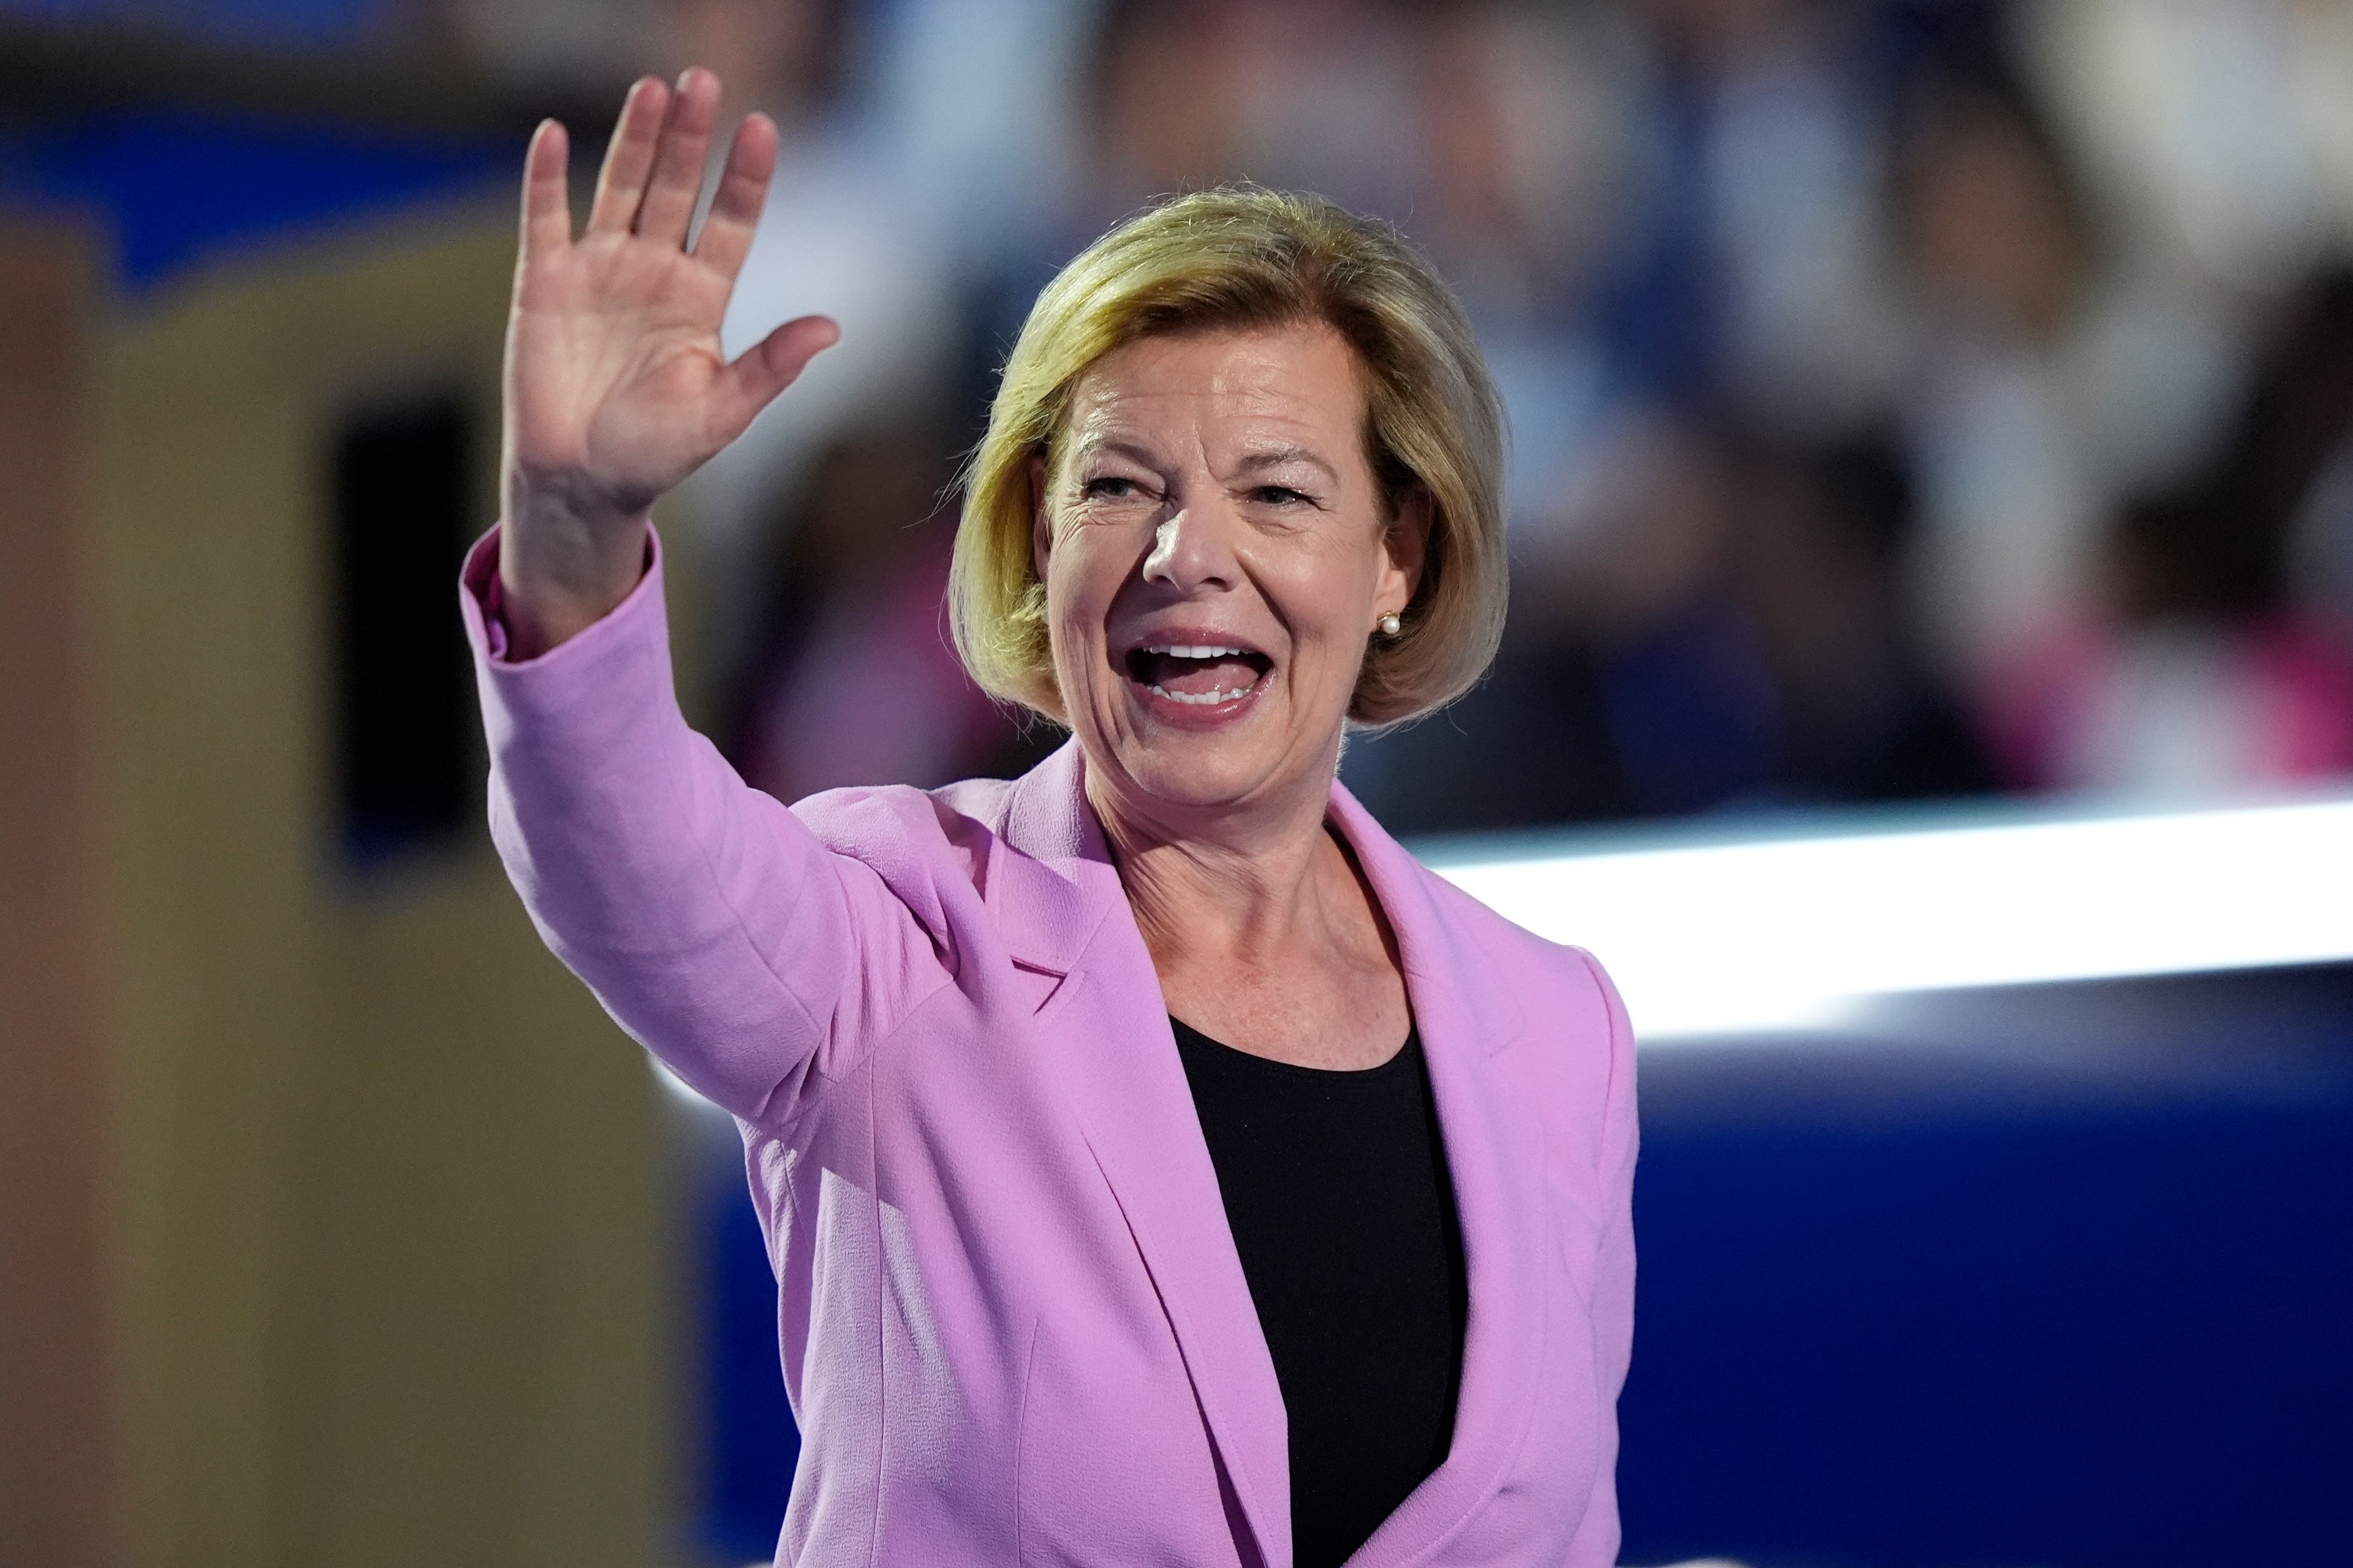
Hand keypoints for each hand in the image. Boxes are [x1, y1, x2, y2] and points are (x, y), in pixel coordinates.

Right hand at [498, 68, 838, 654]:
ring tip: (652, 89)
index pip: (732, 222)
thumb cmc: (655, 452)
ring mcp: (599, 270)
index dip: (745, 177)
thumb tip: (834, 328)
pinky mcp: (545, 281)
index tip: (762, 128)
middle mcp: (654, 271)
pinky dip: (547, 177)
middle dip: (689, 138)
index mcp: (702, 299)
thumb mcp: (722, 413)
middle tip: (703, 80)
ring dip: (635, 140)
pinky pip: (546, 218)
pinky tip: (553, 132)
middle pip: (676, 189)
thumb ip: (771, 367)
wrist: (582, 482)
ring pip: (620, 189)